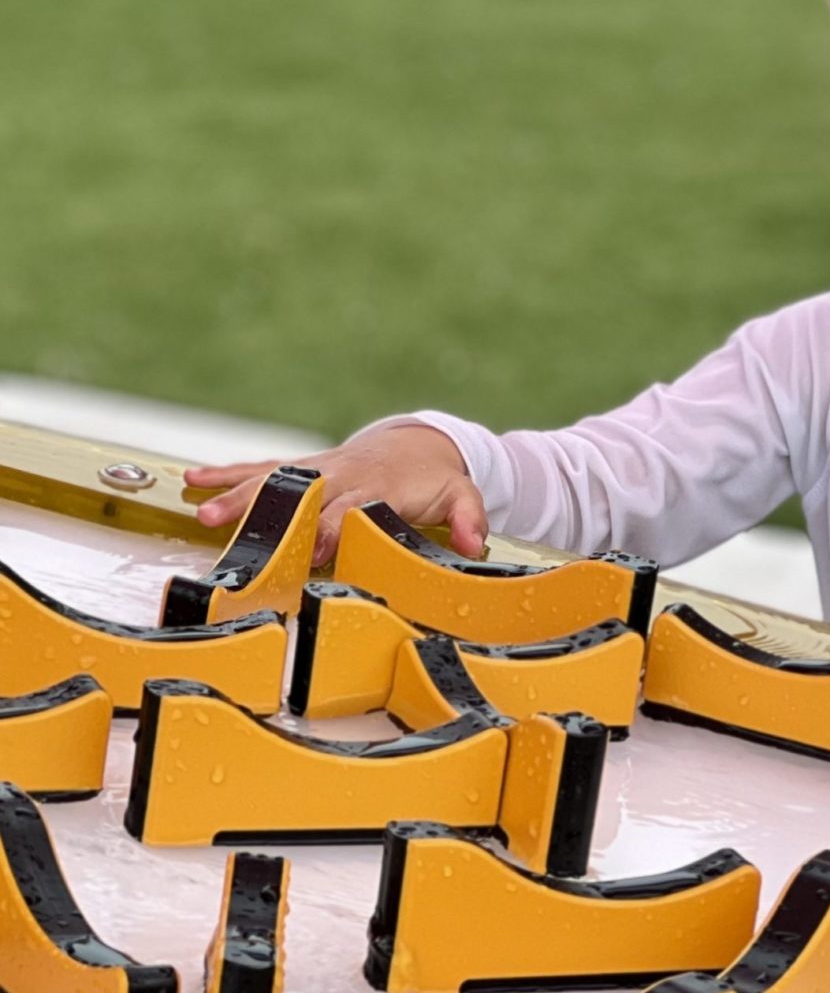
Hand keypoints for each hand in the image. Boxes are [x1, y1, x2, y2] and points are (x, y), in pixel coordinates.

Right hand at [186, 424, 486, 567]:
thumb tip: (473, 544)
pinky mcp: (305, 466)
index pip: (351, 506)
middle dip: (270, 509)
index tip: (314, 549)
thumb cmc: (436, 479)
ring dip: (239, 493)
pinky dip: (231, 473)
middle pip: (303, 492)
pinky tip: (195, 479)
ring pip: (276, 478)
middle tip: (233, 526)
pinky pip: (265, 467)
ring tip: (204, 510)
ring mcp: (321, 468)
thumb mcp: (462, 496)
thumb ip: (468, 518)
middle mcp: (344, 473)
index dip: (332, 526)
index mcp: (379, 486)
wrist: (422, 443)